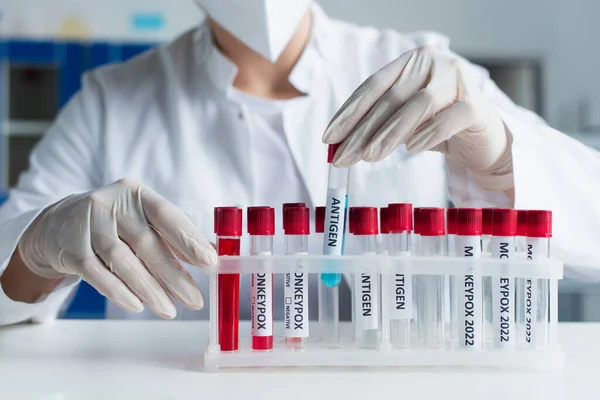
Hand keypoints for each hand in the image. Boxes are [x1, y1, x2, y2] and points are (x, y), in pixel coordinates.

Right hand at [18, 179, 217, 318]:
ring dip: (149, 290)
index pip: (167, 216)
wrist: (58, 225)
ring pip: (123, 262)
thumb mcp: (142, 219)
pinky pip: (98, 274)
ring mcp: (88, 225)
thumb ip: (174, 236)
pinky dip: (119, 292)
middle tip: (195, 300)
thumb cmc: (114, 223)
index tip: (210, 262)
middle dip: (174, 276)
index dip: (189, 240)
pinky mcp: (71, 249)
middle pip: (147, 244)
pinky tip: (137, 306)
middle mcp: (112, 204)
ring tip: (169, 311)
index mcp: (137, 194)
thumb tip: (211, 256)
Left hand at [322, 45, 512, 190]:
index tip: (329, 137)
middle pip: (391, 98)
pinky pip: (450, 117)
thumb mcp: (403, 123)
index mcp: (411, 63)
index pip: (373, 86)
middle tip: (343, 156)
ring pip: (418, 104)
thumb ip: (378, 125)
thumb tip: (340, 144)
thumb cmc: (438, 127)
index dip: (349, 112)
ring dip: (390, 133)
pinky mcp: (477, 104)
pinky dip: (429, 133)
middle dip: (363, 131)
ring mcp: (458, 79)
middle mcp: (433, 63)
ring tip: (369, 157)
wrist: (483, 139)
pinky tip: (412, 149)